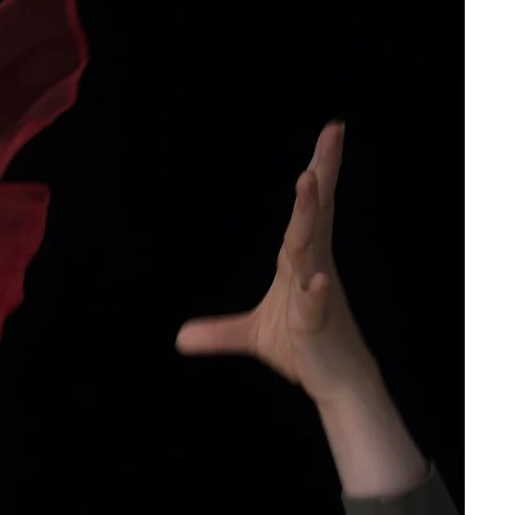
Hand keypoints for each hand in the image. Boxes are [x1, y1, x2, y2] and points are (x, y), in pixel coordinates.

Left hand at [174, 120, 381, 404]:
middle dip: (323, 172)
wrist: (334, 382)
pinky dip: (313, 293)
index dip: (319, 170)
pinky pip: (314, 305)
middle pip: (316, 214)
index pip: (309, 210)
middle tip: (332, 133)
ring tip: (307, 181)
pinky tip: (314, 280)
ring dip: (308, 216)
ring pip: (310, 248)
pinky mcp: (316, 325)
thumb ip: (220, 332)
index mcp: (301, 260)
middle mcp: (312, 268)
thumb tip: (181, 338)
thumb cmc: (303, 348)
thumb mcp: (253, 337)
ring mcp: (316, 294)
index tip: (330, 132)